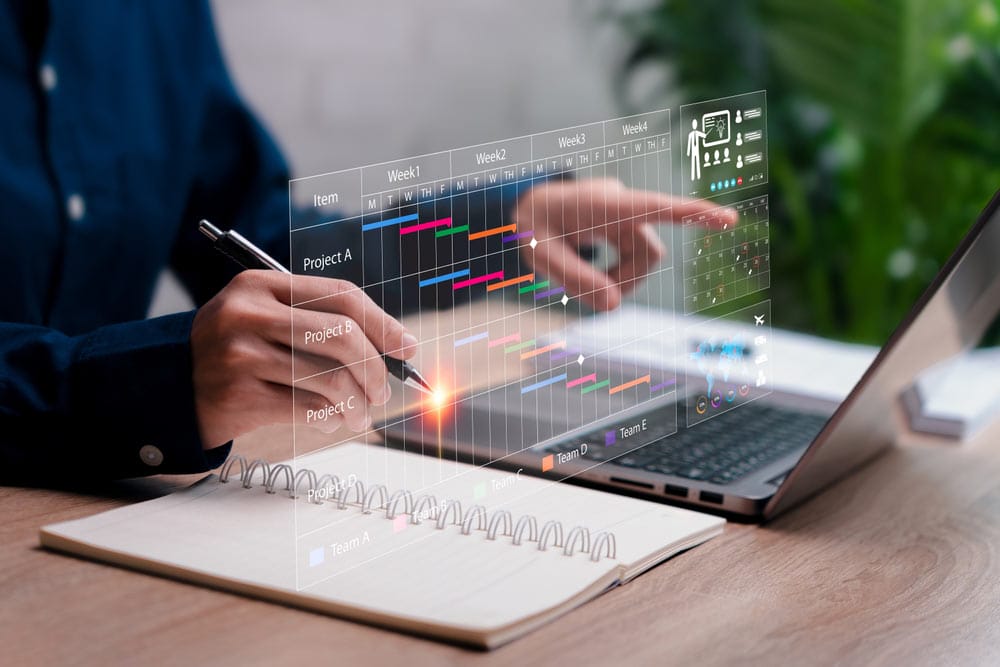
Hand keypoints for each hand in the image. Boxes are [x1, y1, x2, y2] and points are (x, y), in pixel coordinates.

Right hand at [190, 271, 416, 447]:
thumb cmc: (233, 353)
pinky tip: (333, 422)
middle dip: (375, 368)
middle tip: (383, 390)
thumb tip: (395, 346)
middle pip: (342, 334)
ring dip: (358, 403)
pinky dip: (332, 419)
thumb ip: (319, 324)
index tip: (406, 348)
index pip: (340, 295)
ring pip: (330, 378)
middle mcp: (248, 313)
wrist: (166, 389)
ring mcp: (240, 354)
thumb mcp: (264, 321)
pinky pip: (309, 409)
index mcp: (261, 285)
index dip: (382, 323)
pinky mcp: (237, 396)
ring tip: (360, 415)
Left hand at [513, 178, 736, 309]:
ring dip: (619, 279)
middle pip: (648, 254)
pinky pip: (636, 259)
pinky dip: (618, 274)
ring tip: (582, 279)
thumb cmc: (533, 224)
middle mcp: (622, 204)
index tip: (728, 219)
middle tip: (587, 293)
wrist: (531, 205)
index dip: (692, 215)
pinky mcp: (628, 225)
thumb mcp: (541, 254)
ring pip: (645, 260)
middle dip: (624, 281)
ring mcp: (627, 214)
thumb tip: (615, 305)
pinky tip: (591, 272)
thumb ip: (575, 279)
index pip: (653, 207)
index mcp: (601, 203)